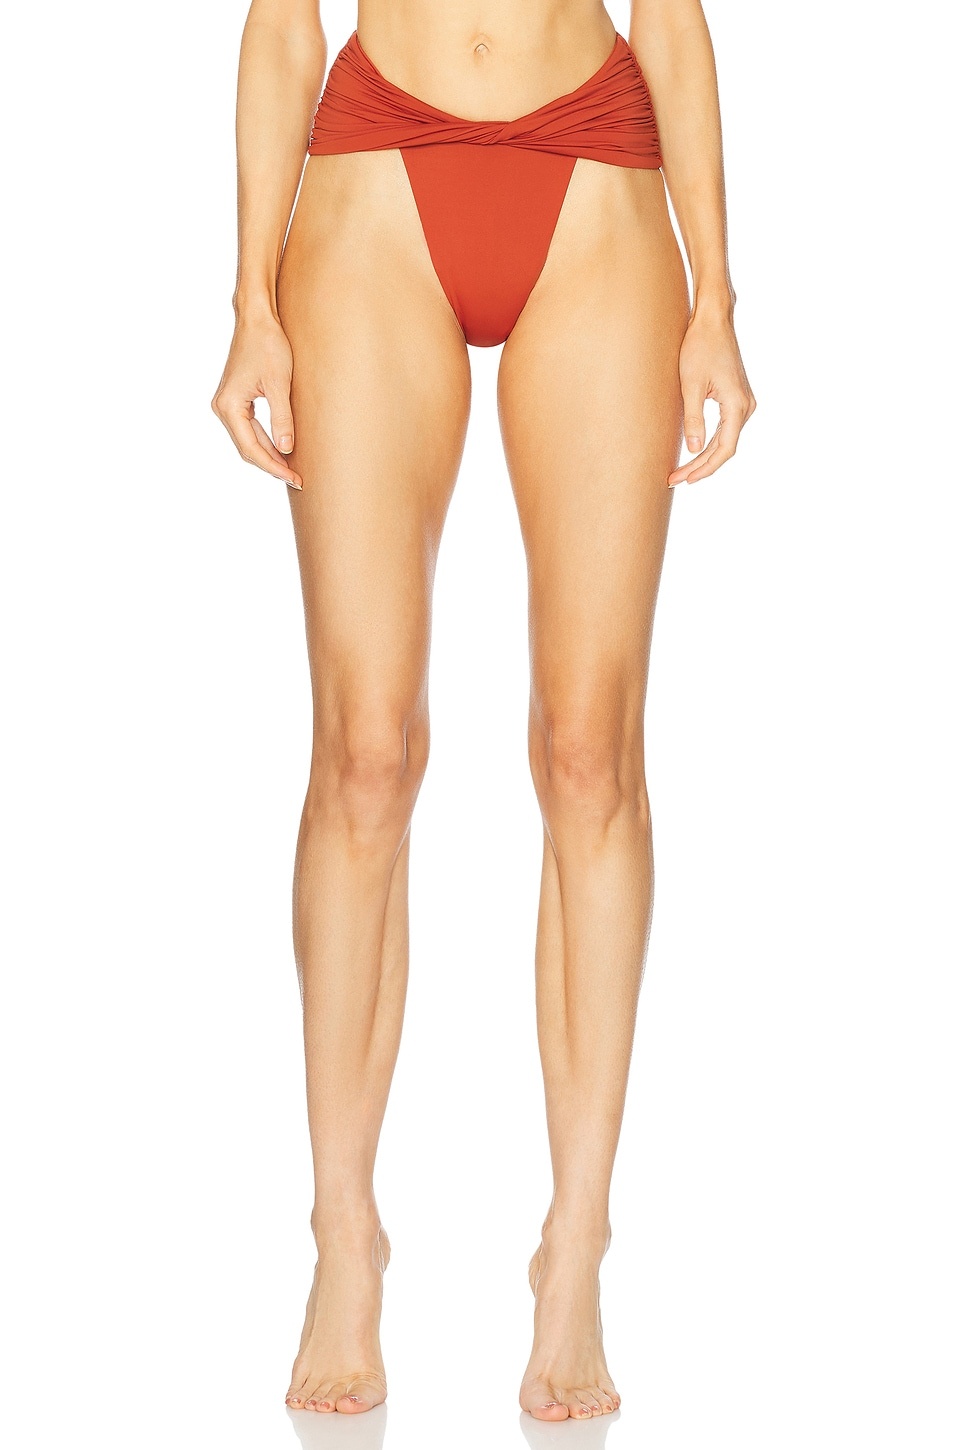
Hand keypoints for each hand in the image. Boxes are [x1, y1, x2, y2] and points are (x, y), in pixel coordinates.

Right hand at [211, 312, 302, 488]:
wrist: (257, 320)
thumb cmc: (268, 345)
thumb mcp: (279, 384)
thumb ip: (282, 418)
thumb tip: (286, 451)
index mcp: (229, 406)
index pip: (251, 448)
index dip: (273, 467)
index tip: (294, 478)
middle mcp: (223, 407)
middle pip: (247, 448)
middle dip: (272, 465)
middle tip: (297, 479)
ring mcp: (227, 404)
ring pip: (248, 441)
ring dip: (268, 455)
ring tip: (291, 469)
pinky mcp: (236, 400)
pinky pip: (249, 429)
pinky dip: (265, 441)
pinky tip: (282, 450)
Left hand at [668, 309, 755, 485]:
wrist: (713, 321)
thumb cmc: (700, 347)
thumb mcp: (690, 385)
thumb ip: (693, 418)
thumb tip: (693, 449)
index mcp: (737, 405)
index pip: (724, 449)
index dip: (705, 468)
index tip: (685, 480)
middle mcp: (746, 406)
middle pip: (725, 447)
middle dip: (700, 466)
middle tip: (675, 480)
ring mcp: (744, 402)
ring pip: (725, 439)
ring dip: (704, 456)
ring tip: (682, 471)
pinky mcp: (736, 398)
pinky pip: (725, 428)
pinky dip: (710, 442)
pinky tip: (694, 451)